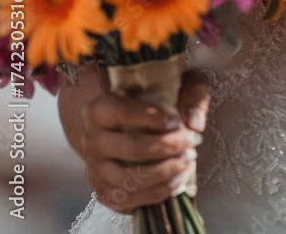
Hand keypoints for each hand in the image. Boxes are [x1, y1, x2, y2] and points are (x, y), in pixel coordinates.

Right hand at [80, 68, 210, 214]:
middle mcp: (91, 140)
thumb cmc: (151, 104)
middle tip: (190, 143)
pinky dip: (157, 193)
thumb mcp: (175, 84)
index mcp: (98, 109)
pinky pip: (130, 200)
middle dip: (166, 147)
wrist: (126, 128)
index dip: (152, 117)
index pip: (123, 112)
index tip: (176, 121)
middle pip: (130, 148)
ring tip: (187, 162)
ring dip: (164, 173)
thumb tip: (194, 123)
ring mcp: (95, 169)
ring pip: (130, 179)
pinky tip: (176, 181)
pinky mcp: (104, 192)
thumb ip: (191, 94)